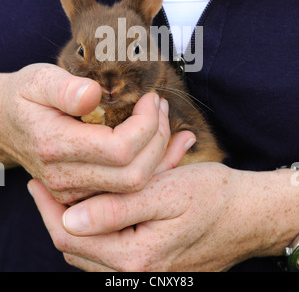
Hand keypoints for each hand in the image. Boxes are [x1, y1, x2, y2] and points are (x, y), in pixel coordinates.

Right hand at [0, 63, 194, 203]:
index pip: (119, 149)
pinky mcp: (81, 193)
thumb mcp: (39, 80)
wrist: (3, 123)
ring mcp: (72, 191)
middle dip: (158, 140)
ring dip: (157, 153)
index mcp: (54, 145)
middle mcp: (64, 177)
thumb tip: (94, 95)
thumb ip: (65, 89)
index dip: (146, 125)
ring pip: (135, 187)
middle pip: (134, 175)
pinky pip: (127, 191)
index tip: (149, 98)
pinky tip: (158, 141)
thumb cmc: (24, 96)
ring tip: (159, 118)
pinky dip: (150, 167)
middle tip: (159, 107)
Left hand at [28, 163, 263, 271]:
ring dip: (77, 221)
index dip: (49, 209)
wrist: (245, 215)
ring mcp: (142, 273)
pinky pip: (109, 251)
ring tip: (73, 191)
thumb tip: (71, 219)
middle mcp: (136, 274)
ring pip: (90, 251)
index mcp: (136, 258)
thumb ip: (117, 210)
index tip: (38, 183)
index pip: (70, 238)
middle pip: (75, 248)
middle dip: (59, 214)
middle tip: (51, 184)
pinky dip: (99, 228)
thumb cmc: (210, 198)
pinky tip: (103, 204)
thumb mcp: (164, 194)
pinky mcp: (149, 266)